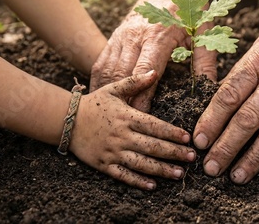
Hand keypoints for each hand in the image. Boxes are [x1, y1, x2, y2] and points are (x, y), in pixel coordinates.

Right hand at [70, 70, 195, 189]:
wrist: (66, 120)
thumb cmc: (94, 103)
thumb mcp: (114, 89)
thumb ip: (135, 81)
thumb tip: (155, 71)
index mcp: (127, 117)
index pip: (154, 126)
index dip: (172, 133)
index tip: (187, 138)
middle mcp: (122, 136)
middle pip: (152, 146)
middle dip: (173, 153)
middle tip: (192, 158)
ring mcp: (113, 152)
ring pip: (141, 163)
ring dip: (161, 170)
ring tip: (178, 174)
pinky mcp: (104, 164)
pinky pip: (123, 175)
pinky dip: (138, 181)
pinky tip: (152, 186)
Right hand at [90, 0, 216, 111]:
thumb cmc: (188, 11)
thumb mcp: (203, 33)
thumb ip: (206, 61)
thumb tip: (211, 89)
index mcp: (158, 37)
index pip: (145, 71)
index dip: (142, 95)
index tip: (141, 116)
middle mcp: (135, 37)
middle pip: (122, 74)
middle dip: (123, 101)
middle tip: (123, 124)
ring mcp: (121, 37)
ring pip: (108, 70)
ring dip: (107, 95)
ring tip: (108, 118)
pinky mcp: (113, 38)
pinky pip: (101, 63)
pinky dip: (99, 83)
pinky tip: (101, 99)